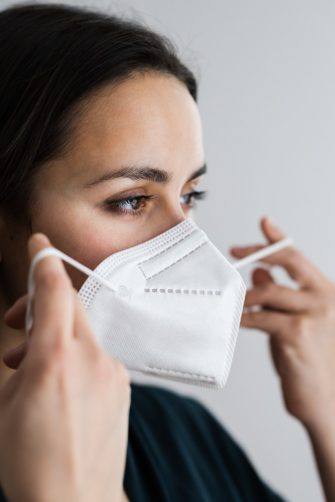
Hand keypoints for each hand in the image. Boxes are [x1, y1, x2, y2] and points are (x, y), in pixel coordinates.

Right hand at [0, 233, 130, 501]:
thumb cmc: (32, 462)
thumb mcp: (5, 406)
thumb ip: (21, 362)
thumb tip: (29, 345)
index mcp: (55, 359)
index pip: (55, 291)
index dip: (45, 261)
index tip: (40, 244)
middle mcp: (91, 358)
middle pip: (70, 306)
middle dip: (41, 304)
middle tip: (16, 322)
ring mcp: (112, 371)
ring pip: (82, 331)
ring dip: (56, 335)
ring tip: (30, 366)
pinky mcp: (122, 384)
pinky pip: (96, 354)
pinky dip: (76, 355)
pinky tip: (61, 383)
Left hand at [230, 218, 334, 429]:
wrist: (324, 398)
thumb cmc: (308, 358)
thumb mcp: (293, 320)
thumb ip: (278, 296)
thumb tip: (258, 273)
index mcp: (324, 291)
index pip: (299, 257)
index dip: (279, 238)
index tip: (264, 223)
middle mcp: (323, 298)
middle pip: (291, 260)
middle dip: (261, 251)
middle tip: (237, 252)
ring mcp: (313, 315)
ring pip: (270, 291)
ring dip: (246, 294)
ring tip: (232, 298)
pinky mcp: (296, 334)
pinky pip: (262, 317)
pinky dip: (245, 316)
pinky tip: (235, 318)